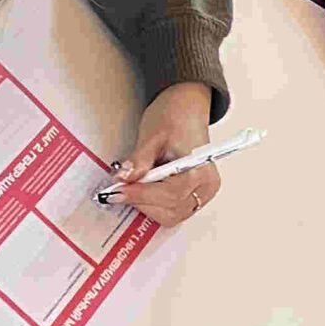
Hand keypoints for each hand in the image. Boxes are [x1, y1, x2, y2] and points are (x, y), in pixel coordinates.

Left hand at [107, 82, 217, 226]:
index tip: (119, 191)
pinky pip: (172, 212)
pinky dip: (154, 205)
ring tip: (132, 187)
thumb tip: (124, 179)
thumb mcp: (152, 135)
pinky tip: (143, 190)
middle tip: (120, 190)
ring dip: (148, 206)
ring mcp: (202, 194)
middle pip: (172, 210)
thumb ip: (139, 160)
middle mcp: (206, 186)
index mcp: (201, 169)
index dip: (142, 194)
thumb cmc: (175, 117)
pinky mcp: (194, 196)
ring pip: (171, 216)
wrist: (186, 109)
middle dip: (143, 202)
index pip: (171, 193)